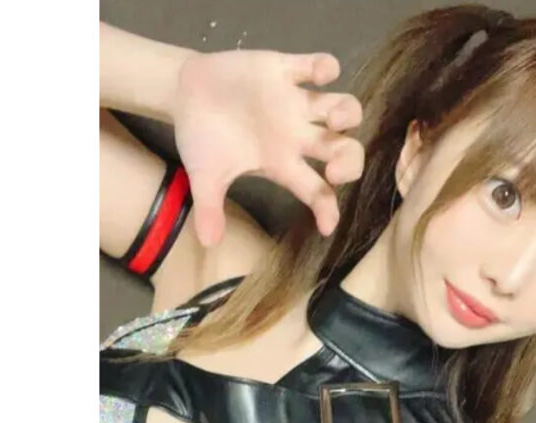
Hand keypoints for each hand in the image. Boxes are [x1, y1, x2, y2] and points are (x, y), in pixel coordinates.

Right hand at [172, 48, 364, 246]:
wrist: (185, 93)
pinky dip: (326, 67)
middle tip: (334, 168)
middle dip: (350, 161)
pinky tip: (318, 73)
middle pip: (343, 150)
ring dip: (348, 113)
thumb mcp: (204, 175)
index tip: (326, 225)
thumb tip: (207, 243)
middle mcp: (298, 135)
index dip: (327, 208)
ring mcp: (296, 102)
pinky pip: (318, 66)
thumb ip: (209, 206)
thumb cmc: (202, 137)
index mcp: (283, 163)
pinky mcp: (286, 69)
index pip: (317, 191)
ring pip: (343, 108)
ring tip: (332, 116)